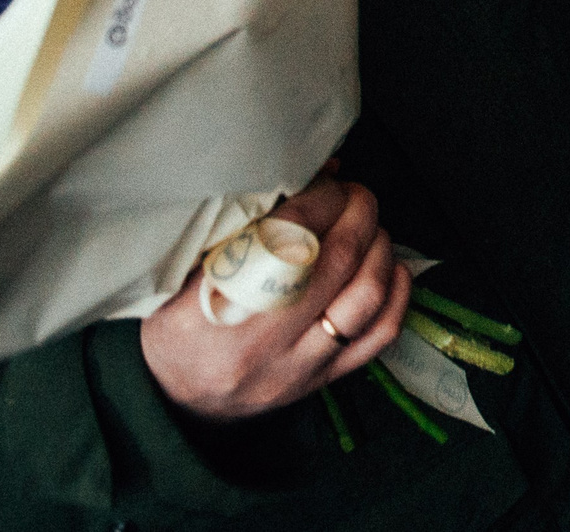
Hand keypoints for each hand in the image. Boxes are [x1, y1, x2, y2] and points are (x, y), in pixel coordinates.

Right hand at [139, 177, 413, 422]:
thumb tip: (323, 172)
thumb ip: (243, 221)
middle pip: (332, 262)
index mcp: (206, 310)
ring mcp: (292, 369)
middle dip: (357, 215)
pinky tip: (392, 267)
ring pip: (363, 298)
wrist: (173, 399)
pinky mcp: (317, 384)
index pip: (282, 238)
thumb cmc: (178, 321)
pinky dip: (396, 295)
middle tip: (356, 195)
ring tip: (371, 228)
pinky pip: (377, 338)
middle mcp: (255, 345)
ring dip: (379, 249)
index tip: (327, 182)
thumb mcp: (184, 270)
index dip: (319, 199)